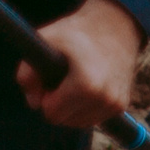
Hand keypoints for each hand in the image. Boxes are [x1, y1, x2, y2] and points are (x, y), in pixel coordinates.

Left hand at [18, 0, 143, 129]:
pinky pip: (93, 118)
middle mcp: (105, 98)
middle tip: (62, 77)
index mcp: (86, 85)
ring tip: (75, 80)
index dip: (45, 96)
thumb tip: (33, 102)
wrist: (113, 26)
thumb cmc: (75, 33)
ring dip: (72, 107)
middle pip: (65, 121)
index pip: (52, 113)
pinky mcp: (122, 105)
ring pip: (79, 123)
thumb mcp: (45, 41)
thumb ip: (27, 72)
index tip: (50, 78)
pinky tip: (87, 86)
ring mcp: (116, 104)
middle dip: (58, 103)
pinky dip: (86, 107)